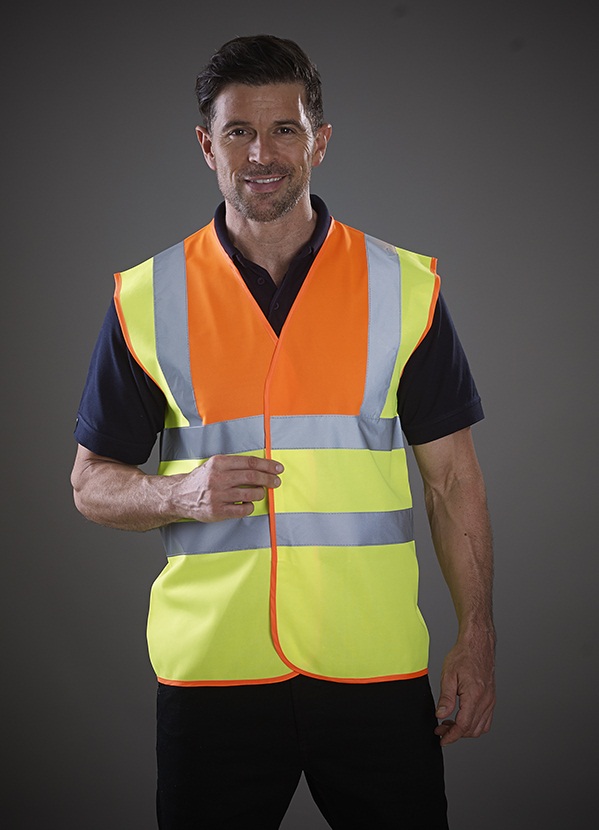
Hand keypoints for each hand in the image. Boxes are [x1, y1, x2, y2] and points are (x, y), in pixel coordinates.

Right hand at [171, 454, 283, 522]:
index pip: (250, 462)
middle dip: (269, 479)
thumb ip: (234, 465)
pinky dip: (250, 506)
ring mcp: (218, 495)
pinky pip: (244, 509)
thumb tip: (262, 466)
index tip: (277, 468)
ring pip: (251, 493)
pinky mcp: (218, 511)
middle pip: (253, 476)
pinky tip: (247, 503)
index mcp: (218, 463)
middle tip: (276, 481)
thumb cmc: (201, 480)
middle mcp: (218, 478)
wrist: (180, 496)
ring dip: (260, 493)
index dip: (267, 465)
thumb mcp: (214, 465)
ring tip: (259, 492)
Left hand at [434, 632, 495, 746]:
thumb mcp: (448, 675)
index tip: (441, 739)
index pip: (463, 726)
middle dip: (456, 734)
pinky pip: (486, 720)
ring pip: (481, 728)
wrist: (478, 644)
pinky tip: (462, 717)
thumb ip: (446, 697)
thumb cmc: (463, 655)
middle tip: (441, 729)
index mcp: (475, 696)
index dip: (451, 736)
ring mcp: (490, 700)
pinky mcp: (491, 698)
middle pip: (472, 730)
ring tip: (449, 724)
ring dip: (465, 730)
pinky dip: (474, 724)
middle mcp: (486, 701)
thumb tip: (440, 715)